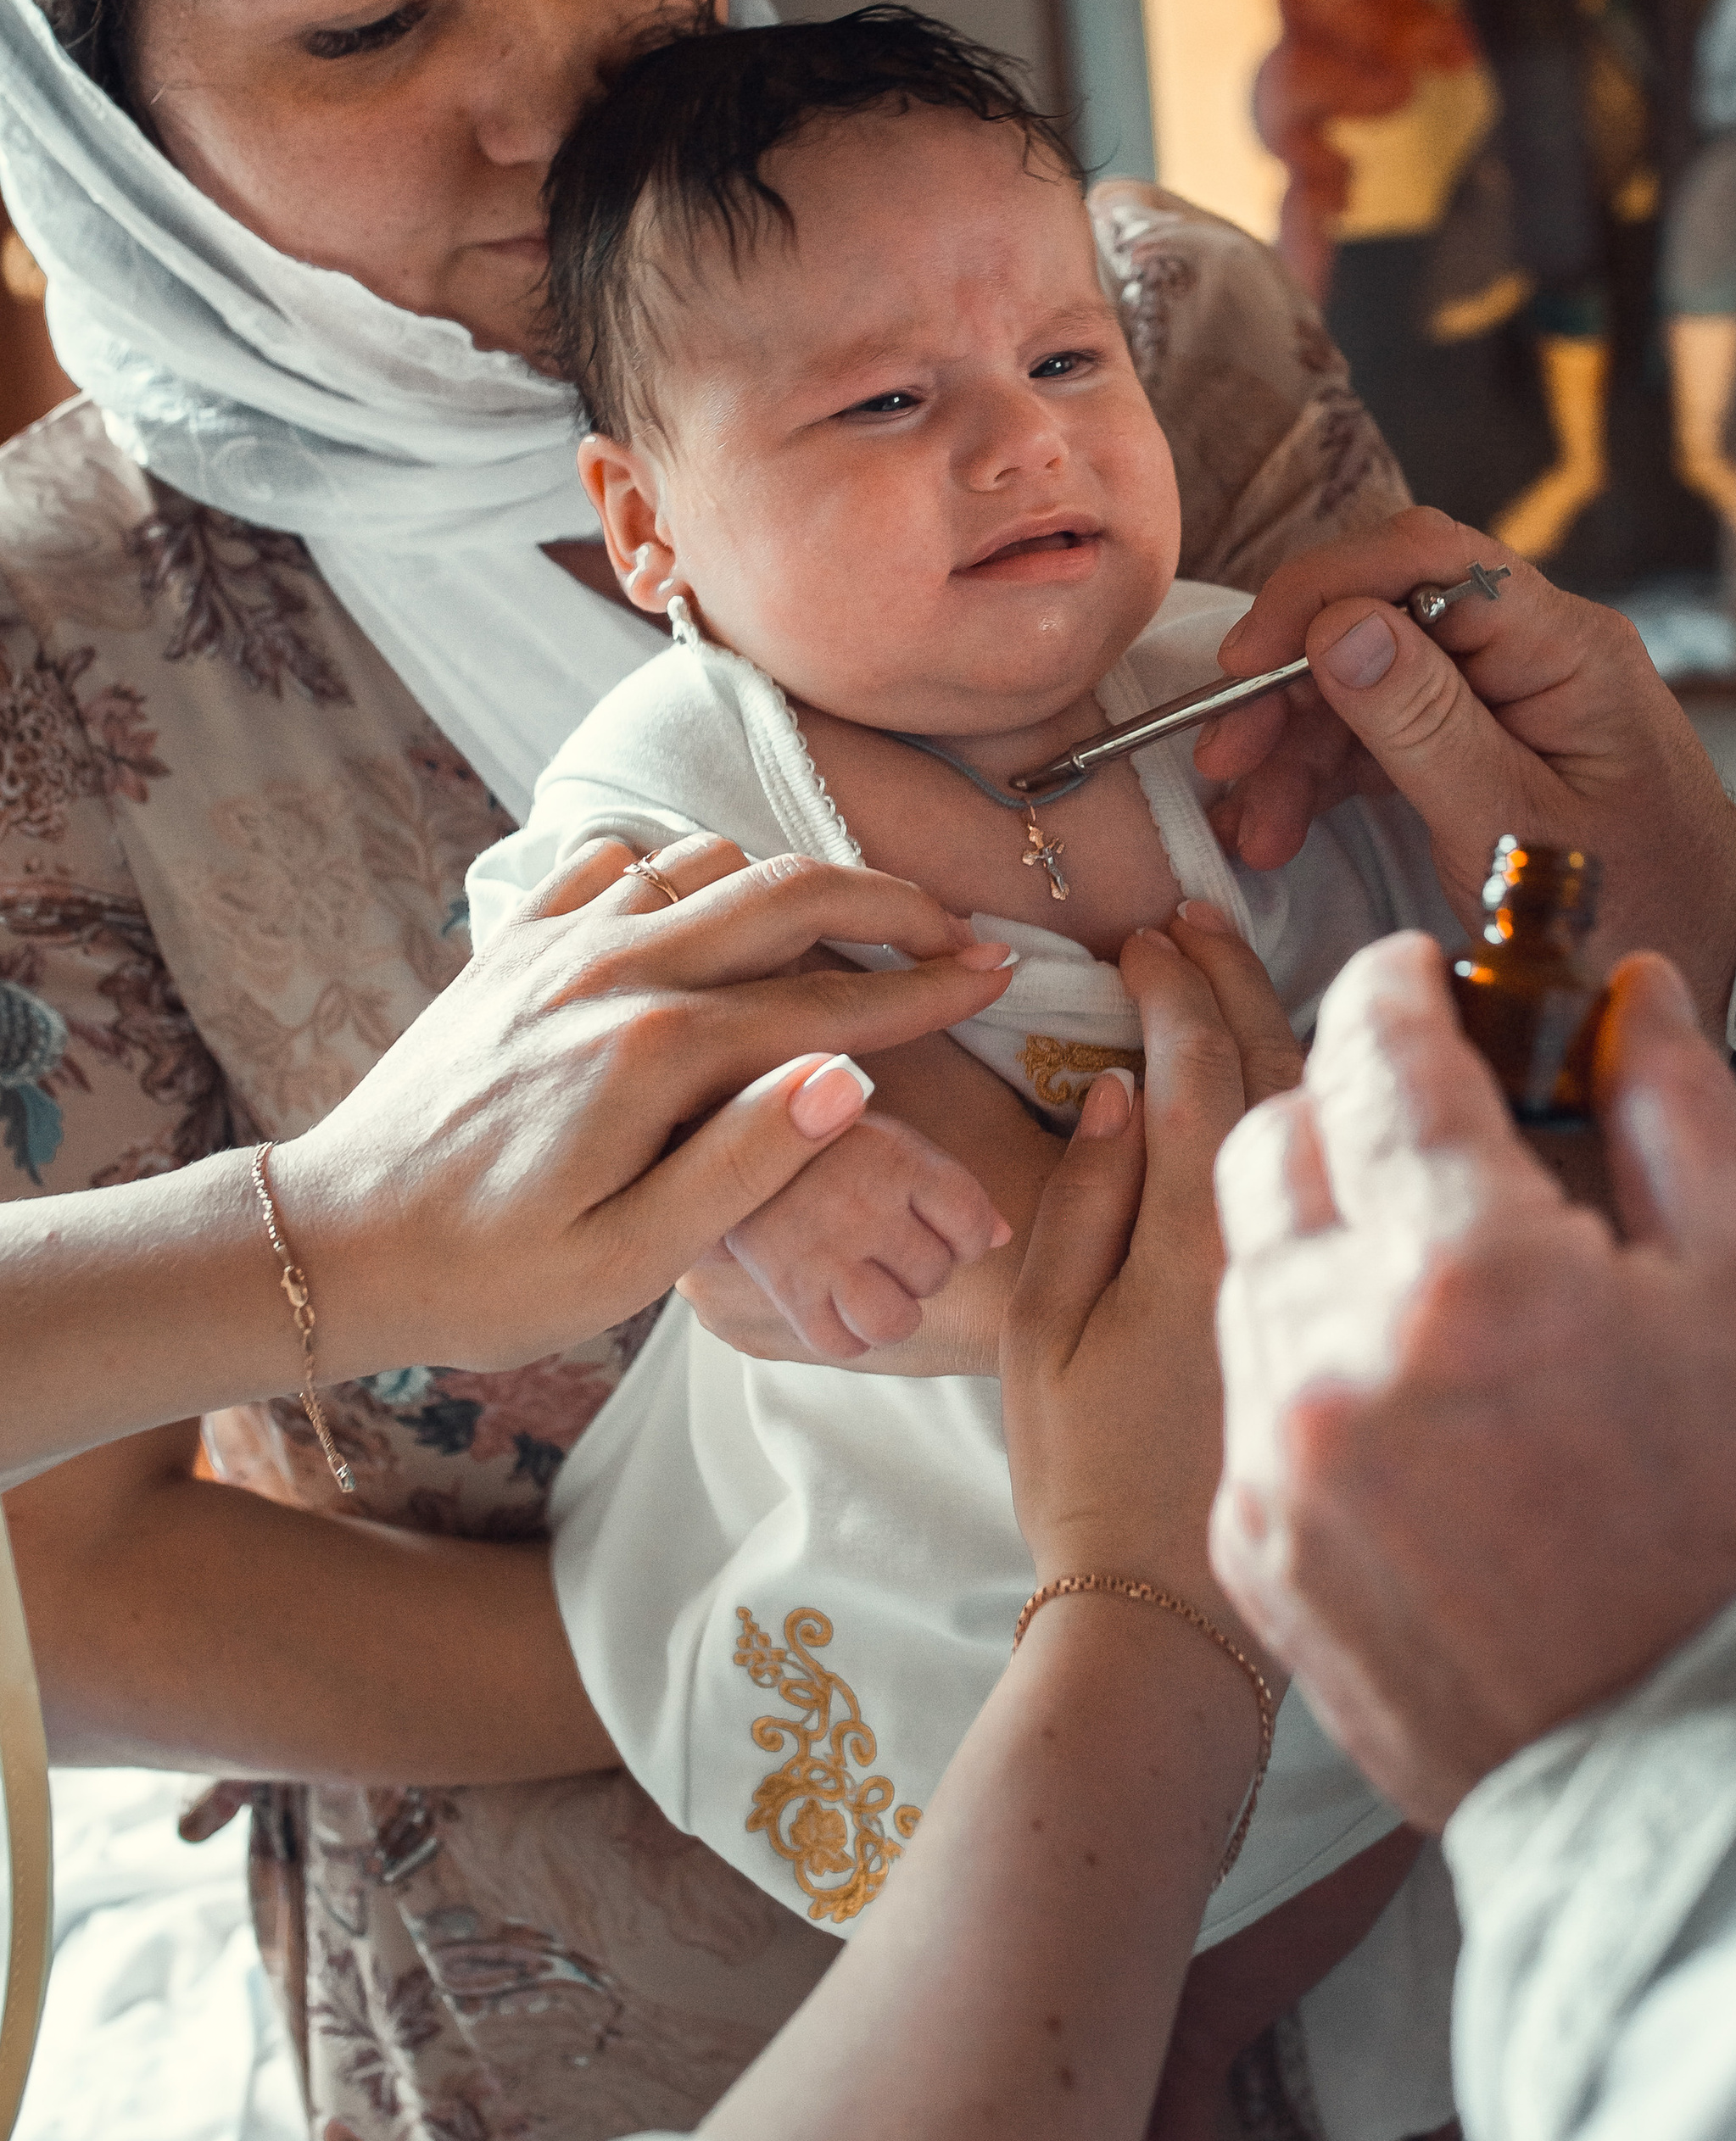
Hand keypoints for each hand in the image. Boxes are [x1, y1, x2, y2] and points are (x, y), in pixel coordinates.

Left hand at [278, 830, 1018, 1377]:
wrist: (335, 1244)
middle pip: (784, 893)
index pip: (827, 1003)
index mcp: (653, 1054)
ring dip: (791, 884)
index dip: (925, 988)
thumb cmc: (487, 1280)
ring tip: (848, 930)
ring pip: (708, 863)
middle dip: (887, 904)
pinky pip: (622, 860)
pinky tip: (708, 916)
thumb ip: (748, 1161)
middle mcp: (611, 970)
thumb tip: (852, 1077)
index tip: (995, 974)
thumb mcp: (629, 1261)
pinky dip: (685, 870)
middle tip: (958, 931)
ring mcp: (557, 944)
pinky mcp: (515, 942)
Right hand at [706, 1068, 1011, 1357]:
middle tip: (894, 1247)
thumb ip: (949, 1185)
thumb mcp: (892, 1139)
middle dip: (926, 1267)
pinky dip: (847, 1333)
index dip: (967, 1234)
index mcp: (895, 1157)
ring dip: (894, 1311)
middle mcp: (860, 1206)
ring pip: (892, 1321)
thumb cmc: (823, 1140)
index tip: (943, 1226)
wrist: (721, 1139)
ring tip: (877, 1286)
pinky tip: (839, 1301)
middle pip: (935, 1274)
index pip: (970, 1223)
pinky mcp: (785, 1290)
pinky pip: (840, 1344)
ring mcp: (820, 1253)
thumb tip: (1002, 1236)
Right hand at [1002, 911, 1301, 1626]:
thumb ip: (1079, 1196)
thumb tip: (1115, 1083)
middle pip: (1274, 1061)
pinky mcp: (1369, 1312)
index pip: (1193, 1061)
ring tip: (1242, 963)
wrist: (1173, 1615)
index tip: (1144, 939)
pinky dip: (1327, 1098)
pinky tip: (1311, 1070)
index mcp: (1193, 1237)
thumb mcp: (1041, 1335)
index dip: (1169, 984)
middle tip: (1193, 921)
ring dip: (1286, 1017)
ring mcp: (1341, 1275)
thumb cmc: (1088, 1481)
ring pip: (1329, 1110)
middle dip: (1231, 974)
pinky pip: (1366, 1173)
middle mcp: (1285, 1240)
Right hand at [1197, 506, 1735, 1027]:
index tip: (1248, 659)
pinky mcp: (1479, 739)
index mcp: (1563, 645)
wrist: (1710, 966)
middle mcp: (1533, 648)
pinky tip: (1279, 826)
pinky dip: (1322, 776)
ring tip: (1251, 826)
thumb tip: (1338, 626)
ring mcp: (1504, 693)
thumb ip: (1425, 727)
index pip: (1423, 557)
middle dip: (1289, 684)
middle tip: (1226, 758)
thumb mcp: (1514, 827)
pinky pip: (1381, 731)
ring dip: (1293, 744)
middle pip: (1379, 616)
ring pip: (1365, 678)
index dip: (1320, 590)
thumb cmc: (1635, 908)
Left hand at [1211, 937, 1735, 1826]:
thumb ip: (1674, 1109)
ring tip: (1420, 1258)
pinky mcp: (1256, 1549)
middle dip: (1336, 1099)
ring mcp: (1278, 1461)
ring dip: (1317, 1228)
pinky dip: (1307, 1356)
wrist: (1706, 1787)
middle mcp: (1336, 1356)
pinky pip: (1250, 1396)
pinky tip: (1402, 1386)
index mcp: (1464, 1270)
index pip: (1375, 1052)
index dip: (1394, 986)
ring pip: (1246, 1266)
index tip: (1414, 974)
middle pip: (1272, 1141)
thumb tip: (1632, 993)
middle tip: (1414, 1108)